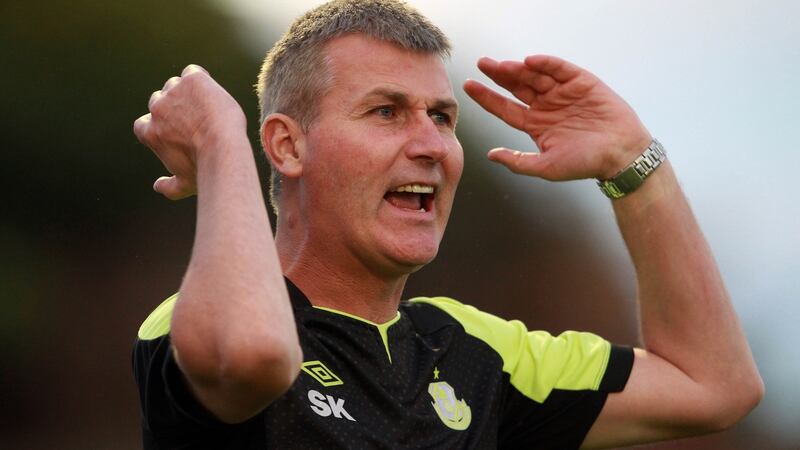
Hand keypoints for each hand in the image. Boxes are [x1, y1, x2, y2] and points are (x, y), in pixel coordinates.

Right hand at [133, 65, 245, 199]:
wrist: (223, 148)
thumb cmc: (205, 170)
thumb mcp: (185, 184)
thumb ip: (169, 186)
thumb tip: (158, 187)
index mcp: (149, 131)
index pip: (144, 123)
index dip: (160, 126)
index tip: (177, 133)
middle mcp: (156, 108)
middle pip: (159, 100)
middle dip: (174, 108)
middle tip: (197, 120)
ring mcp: (174, 91)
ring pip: (176, 85)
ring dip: (188, 93)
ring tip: (208, 108)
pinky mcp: (193, 79)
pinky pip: (193, 74)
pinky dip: (202, 81)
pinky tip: (213, 94)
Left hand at [463, 55, 651, 180]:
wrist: (621, 154)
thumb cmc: (586, 164)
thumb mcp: (546, 167)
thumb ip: (518, 161)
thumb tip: (491, 155)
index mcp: (536, 124)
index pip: (505, 108)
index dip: (487, 97)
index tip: (469, 86)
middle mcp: (546, 106)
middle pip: (517, 87)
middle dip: (498, 75)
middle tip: (482, 64)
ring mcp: (563, 93)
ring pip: (535, 76)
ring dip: (518, 69)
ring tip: (502, 65)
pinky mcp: (581, 82)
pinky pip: (560, 69)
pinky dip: (546, 63)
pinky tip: (530, 61)